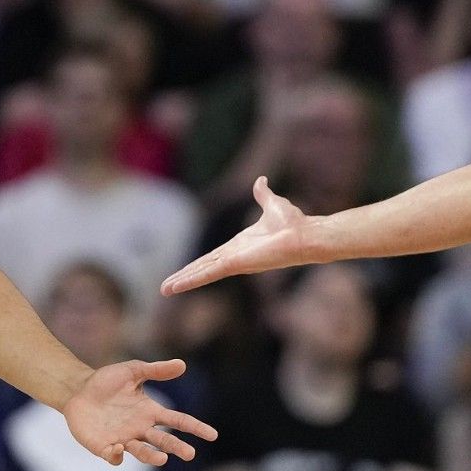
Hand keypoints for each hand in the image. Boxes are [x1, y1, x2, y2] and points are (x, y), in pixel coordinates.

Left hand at [62, 359, 215, 466]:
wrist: (77, 391)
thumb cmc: (107, 381)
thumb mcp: (132, 370)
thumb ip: (156, 370)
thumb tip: (182, 364)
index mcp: (150, 412)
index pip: (178, 421)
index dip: (195, 428)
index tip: (212, 435)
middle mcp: (140, 429)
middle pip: (163, 441)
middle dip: (177, 448)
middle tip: (190, 454)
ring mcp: (123, 439)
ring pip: (142, 452)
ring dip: (152, 456)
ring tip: (162, 458)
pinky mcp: (104, 447)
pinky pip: (113, 456)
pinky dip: (116, 455)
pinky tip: (118, 448)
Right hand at [162, 177, 315, 294]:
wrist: (305, 234)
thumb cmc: (293, 223)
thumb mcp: (271, 204)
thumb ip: (262, 194)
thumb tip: (261, 181)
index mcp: (239, 245)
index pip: (211, 257)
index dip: (196, 264)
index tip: (182, 272)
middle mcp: (235, 256)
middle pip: (203, 267)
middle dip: (184, 277)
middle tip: (165, 288)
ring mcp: (235, 262)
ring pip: (203, 272)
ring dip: (184, 280)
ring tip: (165, 290)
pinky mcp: (237, 264)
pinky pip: (210, 272)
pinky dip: (193, 279)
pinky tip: (179, 285)